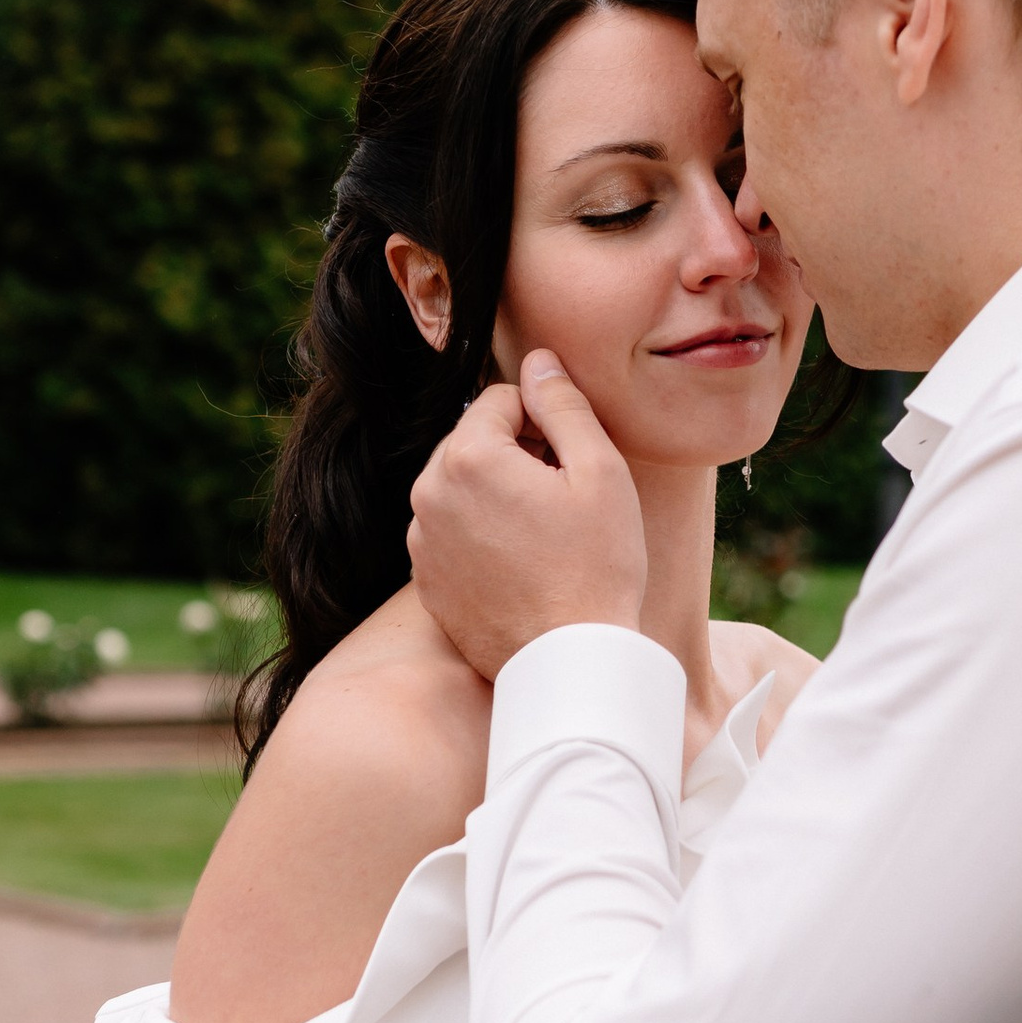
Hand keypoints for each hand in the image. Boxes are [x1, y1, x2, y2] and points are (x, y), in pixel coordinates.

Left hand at [407, 353, 647, 680]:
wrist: (569, 662)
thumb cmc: (596, 566)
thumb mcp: (599, 471)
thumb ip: (564, 404)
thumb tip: (539, 360)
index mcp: (467, 457)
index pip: (502, 398)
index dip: (547, 420)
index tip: (573, 462)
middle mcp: (428, 493)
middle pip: (476, 441)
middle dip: (518, 455)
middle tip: (565, 500)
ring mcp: (421, 542)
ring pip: (462, 488)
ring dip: (499, 496)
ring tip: (545, 538)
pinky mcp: (426, 581)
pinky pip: (453, 534)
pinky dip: (483, 537)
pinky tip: (523, 568)